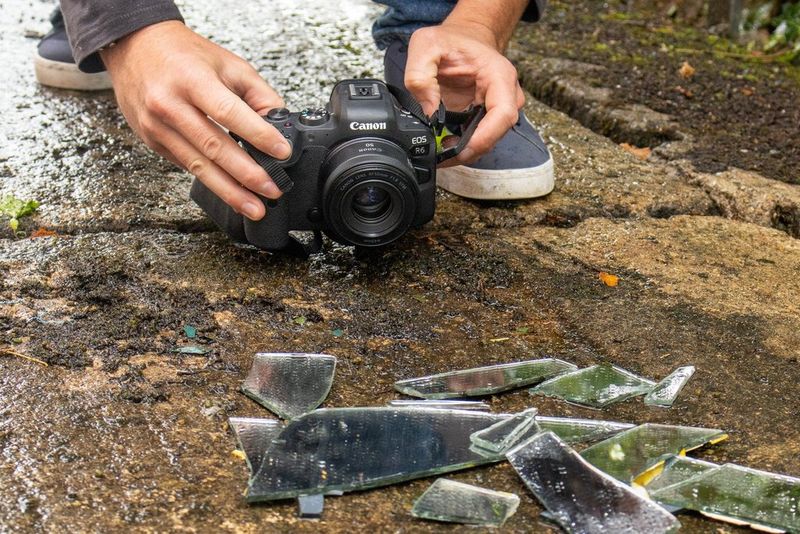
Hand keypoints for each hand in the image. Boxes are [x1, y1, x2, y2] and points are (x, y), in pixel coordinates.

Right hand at [101, 21, 289, 220]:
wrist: (135, 47)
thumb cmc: (182, 54)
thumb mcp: (227, 63)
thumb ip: (258, 94)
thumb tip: (279, 125)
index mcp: (192, 79)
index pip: (228, 112)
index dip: (257, 134)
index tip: (281, 152)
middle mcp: (169, 104)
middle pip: (213, 147)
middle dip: (247, 174)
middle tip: (272, 189)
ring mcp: (157, 126)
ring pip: (198, 165)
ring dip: (229, 190)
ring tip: (254, 206)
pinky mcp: (153, 141)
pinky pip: (187, 165)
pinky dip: (211, 180)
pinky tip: (231, 192)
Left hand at [405, 22, 524, 165]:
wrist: (463, 38)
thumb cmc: (451, 40)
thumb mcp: (426, 46)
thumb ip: (420, 75)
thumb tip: (427, 110)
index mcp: (499, 76)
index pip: (503, 114)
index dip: (484, 138)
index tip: (461, 149)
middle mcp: (506, 95)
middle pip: (496, 134)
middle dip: (469, 150)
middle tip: (441, 156)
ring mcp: (497, 108)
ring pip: (487, 140)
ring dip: (464, 150)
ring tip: (438, 151)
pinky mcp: (486, 117)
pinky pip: (478, 138)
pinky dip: (461, 145)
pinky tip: (443, 144)